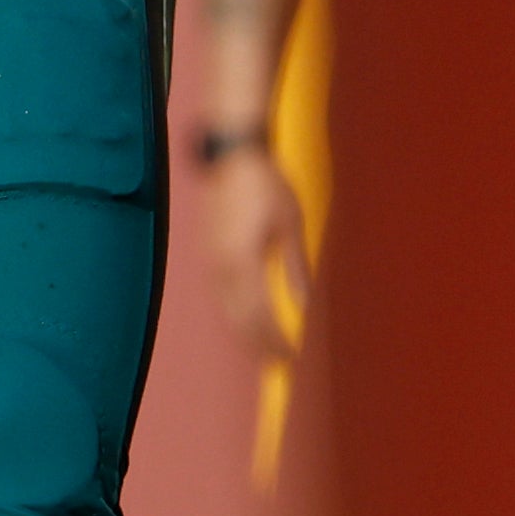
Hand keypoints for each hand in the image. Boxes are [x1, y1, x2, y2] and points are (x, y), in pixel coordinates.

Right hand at [204, 141, 312, 361]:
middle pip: (239, 320)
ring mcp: (210, 259)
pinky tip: (250, 318)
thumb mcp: (289, 222)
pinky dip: (236, 312)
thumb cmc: (264, 181)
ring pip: (226, 309)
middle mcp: (220, 265)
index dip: (276, 341)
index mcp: (242, 260)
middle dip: (261, 346)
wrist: (230, 150)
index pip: (259, 316)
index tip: (295, 358)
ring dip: (247, 332)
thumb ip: (295, 266)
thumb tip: (307, 305)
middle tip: (283, 365)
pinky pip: (220, 294)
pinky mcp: (208, 251)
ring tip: (268, 349)